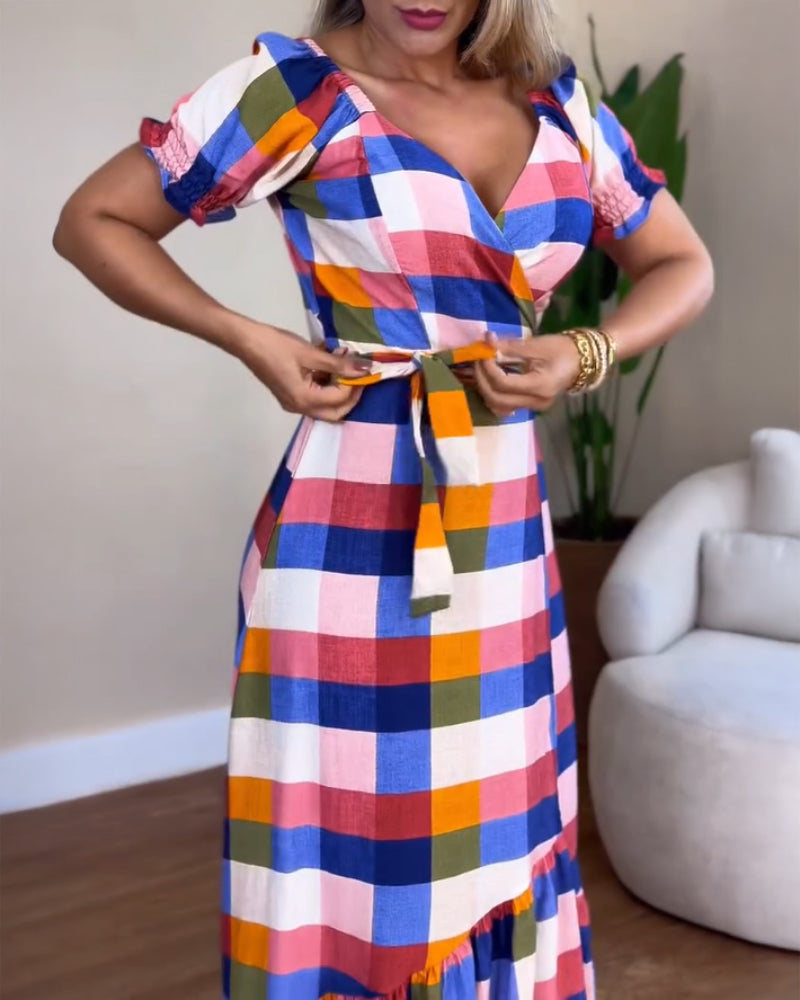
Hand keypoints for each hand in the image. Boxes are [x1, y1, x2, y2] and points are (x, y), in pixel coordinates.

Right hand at [238, 322, 369, 421]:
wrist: (245, 341)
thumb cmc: (276, 345)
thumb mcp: (310, 353)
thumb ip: (339, 364)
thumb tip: (365, 369)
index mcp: (304, 400)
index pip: (340, 399)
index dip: (355, 384)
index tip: (365, 366)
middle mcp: (299, 408)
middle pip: (335, 412)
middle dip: (351, 395)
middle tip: (359, 373)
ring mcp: (293, 404)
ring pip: (326, 405)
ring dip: (337, 387)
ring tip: (342, 360)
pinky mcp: (290, 395)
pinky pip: (315, 396)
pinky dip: (325, 383)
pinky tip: (328, 362)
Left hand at [474, 333, 580, 416]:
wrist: (583, 360)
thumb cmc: (562, 349)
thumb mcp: (536, 345)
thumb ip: (509, 347)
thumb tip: (487, 342)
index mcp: (540, 386)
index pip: (503, 383)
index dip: (488, 368)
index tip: (483, 352)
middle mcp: (536, 402)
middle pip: (497, 399)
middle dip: (482, 380)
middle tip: (478, 361)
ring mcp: (534, 407)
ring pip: (499, 406)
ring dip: (486, 389)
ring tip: (484, 370)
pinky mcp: (532, 406)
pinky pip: (506, 406)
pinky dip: (495, 394)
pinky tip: (493, 379)